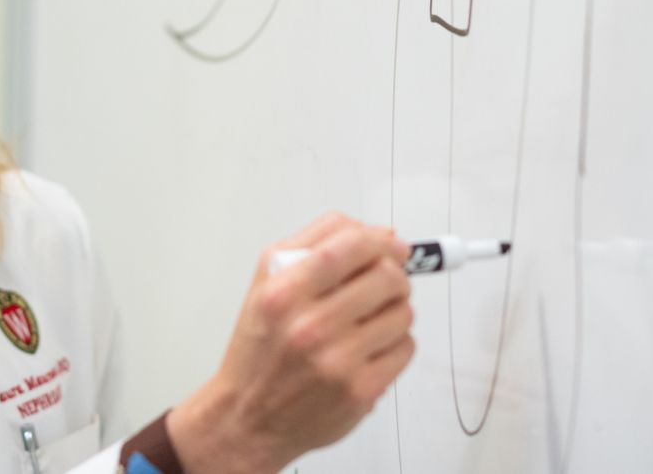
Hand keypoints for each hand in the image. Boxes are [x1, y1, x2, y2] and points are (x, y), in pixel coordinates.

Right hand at [167, 213, 415, 473]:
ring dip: (395, 310)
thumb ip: (313, 245)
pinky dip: (395, 343)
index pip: (348, 246)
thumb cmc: (259, 350)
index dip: (380, 240)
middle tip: (384, 284)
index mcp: (283, 294)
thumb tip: (376, 233)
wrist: (247, 419)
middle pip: (386, 278)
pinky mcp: (360, 391)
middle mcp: (309, 327)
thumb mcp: (266, 285)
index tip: (391, 244)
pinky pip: (405, 349)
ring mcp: (338, 362)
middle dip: (394, 275)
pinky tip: (370, 348)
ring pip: (402, 313)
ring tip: (371, 320)